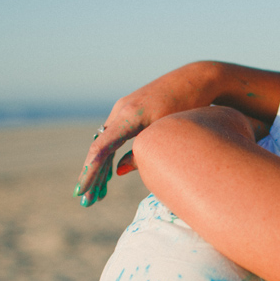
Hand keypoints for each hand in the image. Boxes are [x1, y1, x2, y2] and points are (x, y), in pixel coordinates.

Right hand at [74, 64, 221, 205]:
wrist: (197, 78)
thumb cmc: (189, 106)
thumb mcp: (169, 130)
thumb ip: (145, 152)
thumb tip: (118, 170)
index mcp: (129, 116)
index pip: (101, 148)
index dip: (90, 172)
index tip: (82, 191)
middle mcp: (121, 110)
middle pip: (99, 148)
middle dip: (92, 176)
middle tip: (87, 202)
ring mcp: (123, 108)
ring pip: (105, 142)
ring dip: (100, 168)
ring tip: (97, 195)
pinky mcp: (130, 110)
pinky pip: (114, 136)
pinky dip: (110, 155)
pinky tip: (110, 174)